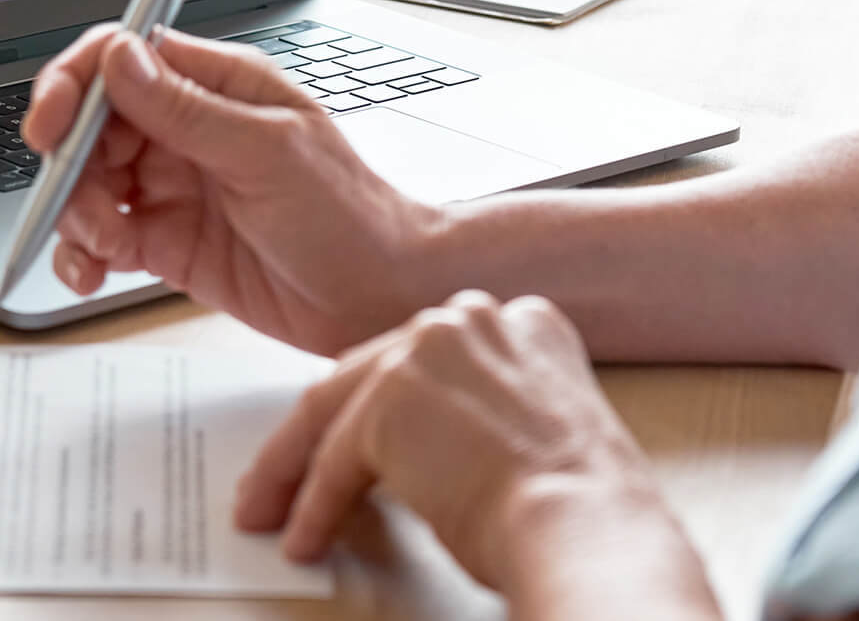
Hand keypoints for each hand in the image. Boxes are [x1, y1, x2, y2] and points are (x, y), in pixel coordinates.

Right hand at [21, 26, 445, 355]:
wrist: (378, 296)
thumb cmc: (349, 213)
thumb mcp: (268, 152)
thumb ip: (185, 110)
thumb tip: (119, 58)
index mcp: (216, 85)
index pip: (122, 58)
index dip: (75, 84)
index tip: (52, 125)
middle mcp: (187, 129)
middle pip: (92, 124)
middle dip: (71, 163)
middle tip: (82, 203)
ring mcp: (173, 185)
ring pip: (87, 183)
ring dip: (76, 213)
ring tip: (105, 246)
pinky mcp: (165, 241)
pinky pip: (100, 238)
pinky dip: (83, 254)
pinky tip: (93, 272)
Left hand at [235, 290, 694, 601]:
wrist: (584, 526)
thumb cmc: (581, 509)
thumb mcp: (541, 433)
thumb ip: (487, 414)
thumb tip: (432, 454)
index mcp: (522, 323)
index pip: (427, 359)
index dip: (387, 402)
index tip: (361, 435)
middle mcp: (471, 319)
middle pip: (371, 374)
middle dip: (326, 431)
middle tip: (290, 475)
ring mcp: (426, 350)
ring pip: (338, 411)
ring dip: (295, 469)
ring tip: (274, 510)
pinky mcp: (389, 398)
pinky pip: (333, 462)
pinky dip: (313, 507)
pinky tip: (306, 538)